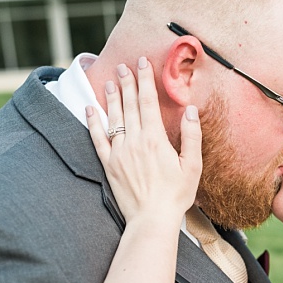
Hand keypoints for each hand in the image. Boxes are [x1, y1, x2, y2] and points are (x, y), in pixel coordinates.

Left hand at [86, 57, 200, 225]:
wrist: (151, 219)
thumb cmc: (176, 194)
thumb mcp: (192, 165)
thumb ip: (192, 136)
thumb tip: (190, 110)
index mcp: (155, 139)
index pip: (148, 102)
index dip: (145, 80)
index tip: (142, 63)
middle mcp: (135, 142)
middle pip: (130, 105)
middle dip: (127, 83)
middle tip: (123, 65)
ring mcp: (119, 153)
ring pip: (114, 119)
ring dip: (112, 98)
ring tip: (109, 81)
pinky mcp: (109, 165)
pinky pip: (98, 140)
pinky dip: (93, 123)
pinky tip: (89, 109)